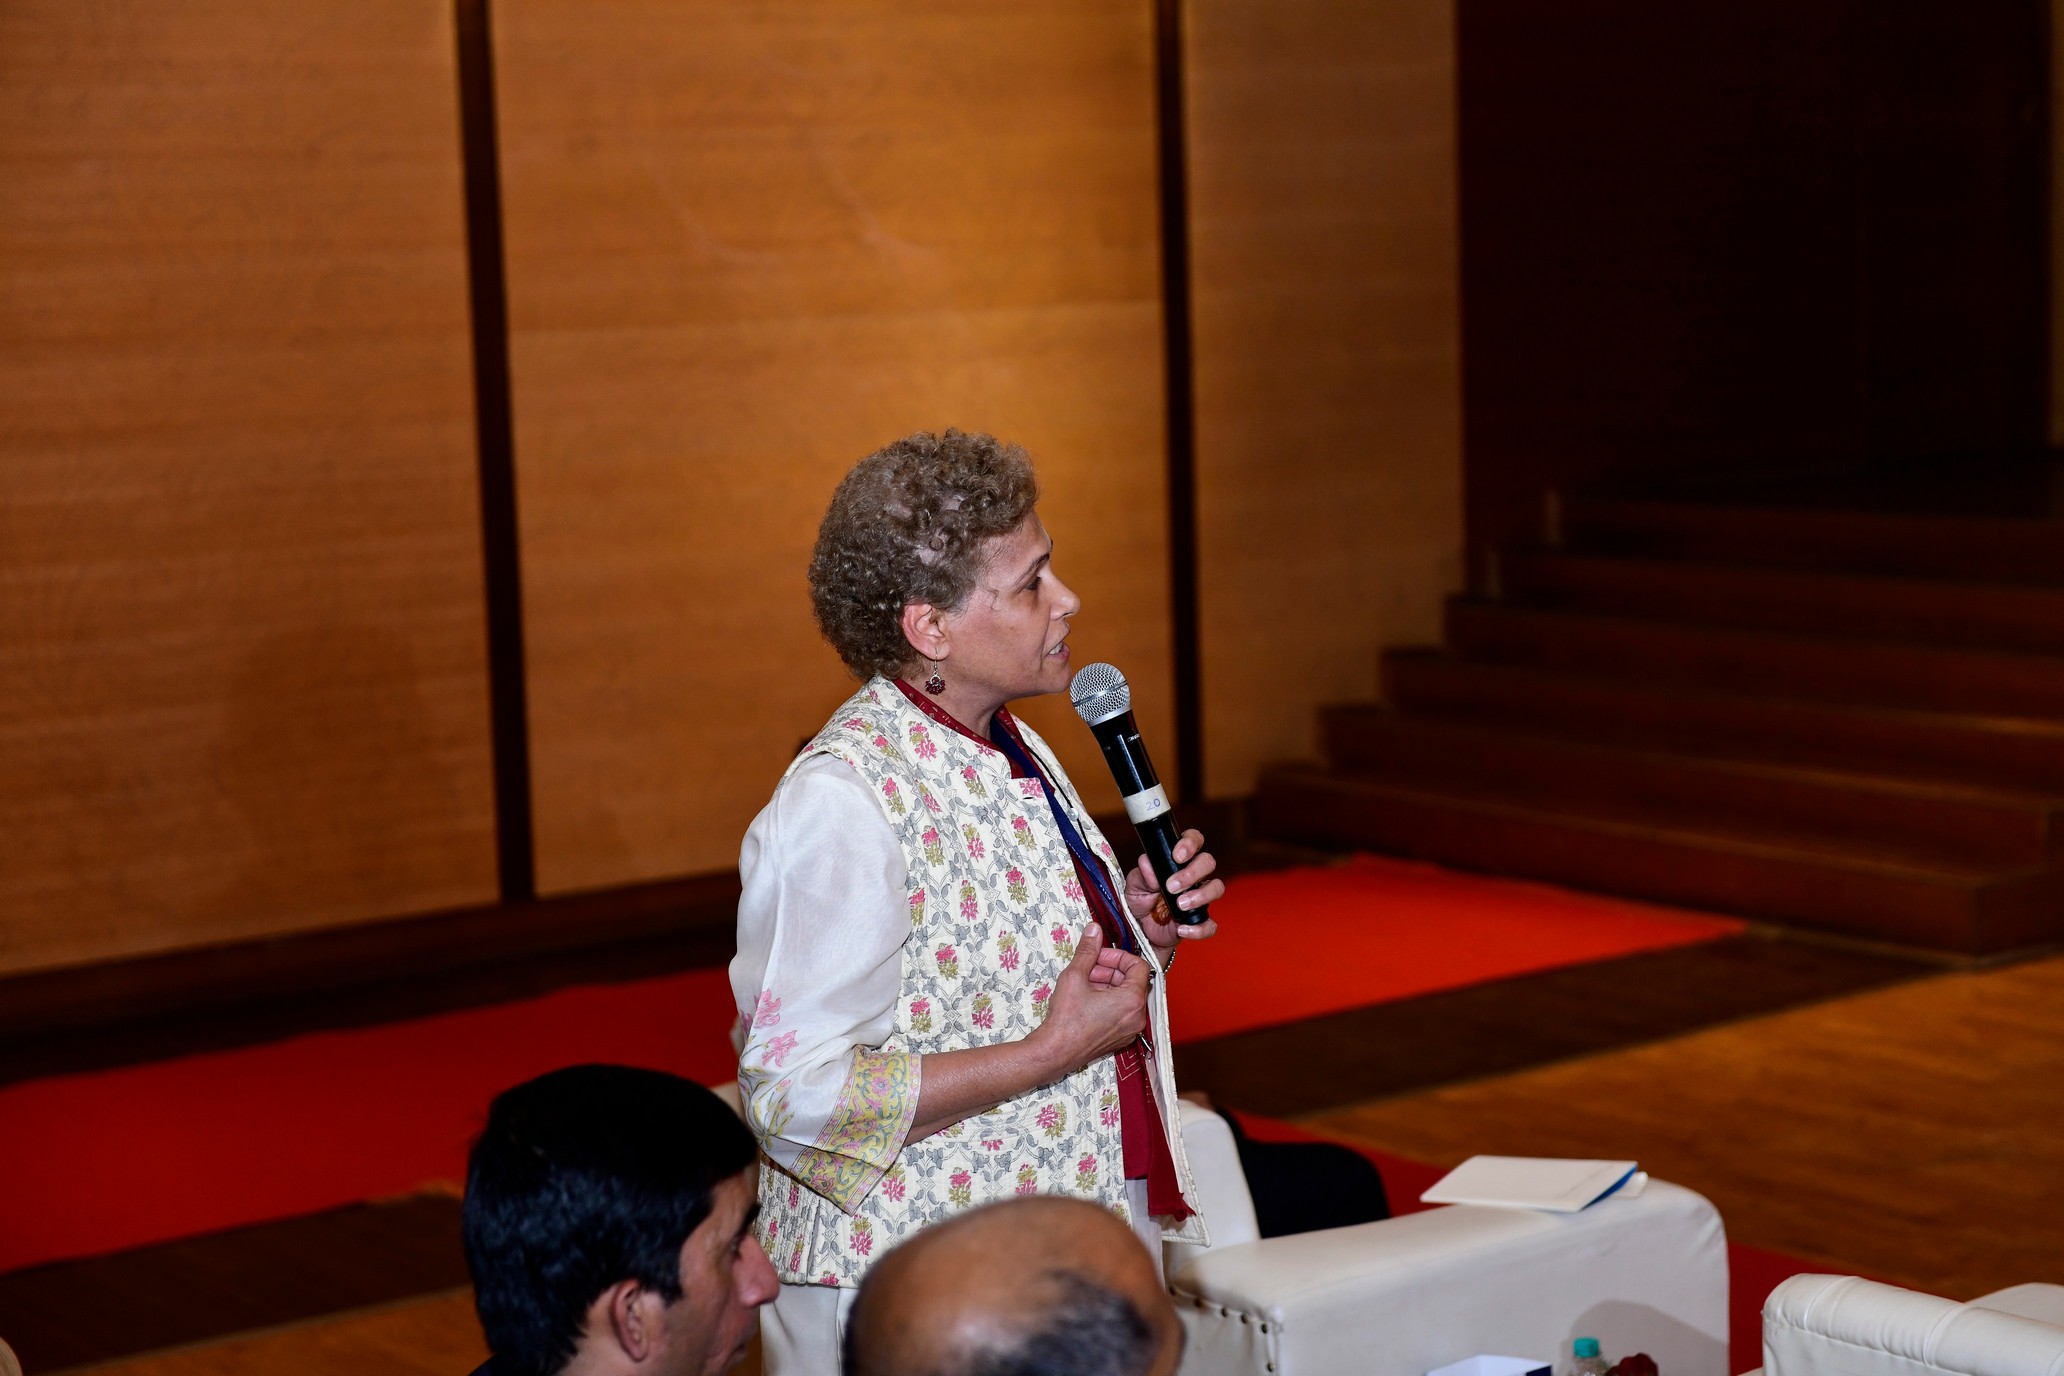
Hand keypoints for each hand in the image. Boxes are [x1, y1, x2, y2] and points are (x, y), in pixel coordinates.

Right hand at [1032, 922, 1149, 1074]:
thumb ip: (1088, 950)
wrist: (1055, 1052)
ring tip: (1084, 984)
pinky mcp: (1120, 1038)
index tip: (1099, 956)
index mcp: (1132, 1000)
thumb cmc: (1066, 1019)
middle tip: (1088, 968)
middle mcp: (1137, 1016)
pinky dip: (1108, 1001)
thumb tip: (1094, 930)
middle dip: (1110, 970)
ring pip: (1126, 996)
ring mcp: (1130, 1029)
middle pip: (1132, 981)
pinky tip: (1086, 999)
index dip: (1118, 956)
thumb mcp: (1075, 976)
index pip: (1139, 966)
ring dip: (1107, 984)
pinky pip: (1122, 1012)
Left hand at [1125, 828, 1222, 948]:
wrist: (1140, 929)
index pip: (1194, 840)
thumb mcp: (1134, 886)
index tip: (1177, 856)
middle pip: (1208, 862)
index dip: (1190, 843)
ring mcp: (1199, 897)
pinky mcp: (1199, 920)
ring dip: (1201, 895)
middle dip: (1192, 873)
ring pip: (1216, 887)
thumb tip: (1147, 862)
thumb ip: (1141, 874)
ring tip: (1180, 904)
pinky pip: (1210, 924)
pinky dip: (1198, 927)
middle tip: (1172, 886)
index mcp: (1178, 861)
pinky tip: (1181, 928)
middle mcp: (1193, 876)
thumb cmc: (1140, 900)